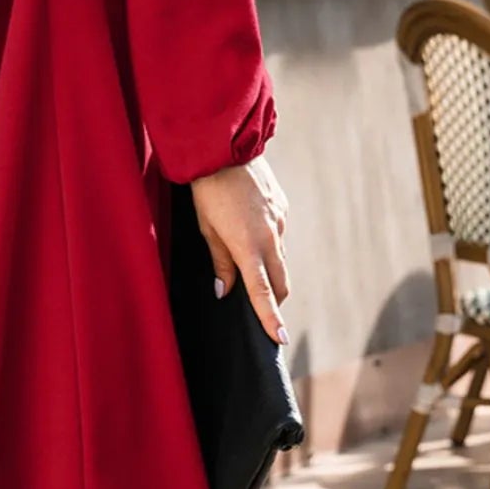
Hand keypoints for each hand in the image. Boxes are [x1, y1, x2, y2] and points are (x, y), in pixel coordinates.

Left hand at [188, 156, 289, 344]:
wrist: (225, 149)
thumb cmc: (208, 191)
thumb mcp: (206, 229)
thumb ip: (220, 262)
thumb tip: (226, 290)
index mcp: (249, 246)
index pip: (263, 292)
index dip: (271, 318)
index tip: (280, 339)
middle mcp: (271, 237)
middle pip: (281, 281)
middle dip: (275, 300)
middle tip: (263, 312)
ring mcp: (281, 222)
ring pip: (280, 258)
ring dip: (270, 270)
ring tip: (248, 265)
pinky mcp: (283, 208)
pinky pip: (278, 235)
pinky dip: (268, 243)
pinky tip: (250, 229)